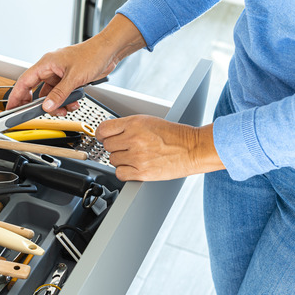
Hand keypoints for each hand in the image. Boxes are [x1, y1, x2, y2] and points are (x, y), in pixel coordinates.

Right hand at [6, 14, 146, 114]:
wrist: (109, 51)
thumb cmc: (92, 54)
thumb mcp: (74, 78)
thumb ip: (59, 94)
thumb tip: (47, 106)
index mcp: (46, 64)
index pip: (24, 81)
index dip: (16, 96)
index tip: (11, 108)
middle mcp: (50, 69)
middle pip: (36, 91)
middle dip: (40, 104)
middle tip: (40, 113)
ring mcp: (59, 75)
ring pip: (50, 95)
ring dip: (57, 104)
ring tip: (66, 108)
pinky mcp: (68, 80)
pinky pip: (61, 94)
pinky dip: (66, 101)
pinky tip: (74, 102)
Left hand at [97, 116, 224, 180]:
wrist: (193, 149)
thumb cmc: (175, 135)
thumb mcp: (149, 121)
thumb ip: (128, 126)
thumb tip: (109, 133)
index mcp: (134, 123)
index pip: (103, 129)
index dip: (102, 134)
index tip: (103, 137)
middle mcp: (134, 139)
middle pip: (107, 146)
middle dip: (115, 147)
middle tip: (127, 147)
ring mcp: (137, 157)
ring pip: (113, 160)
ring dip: (121, 159)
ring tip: (135, 156)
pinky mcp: (142, 172)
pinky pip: (120, 173)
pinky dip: (124, 172)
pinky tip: (134, 167)